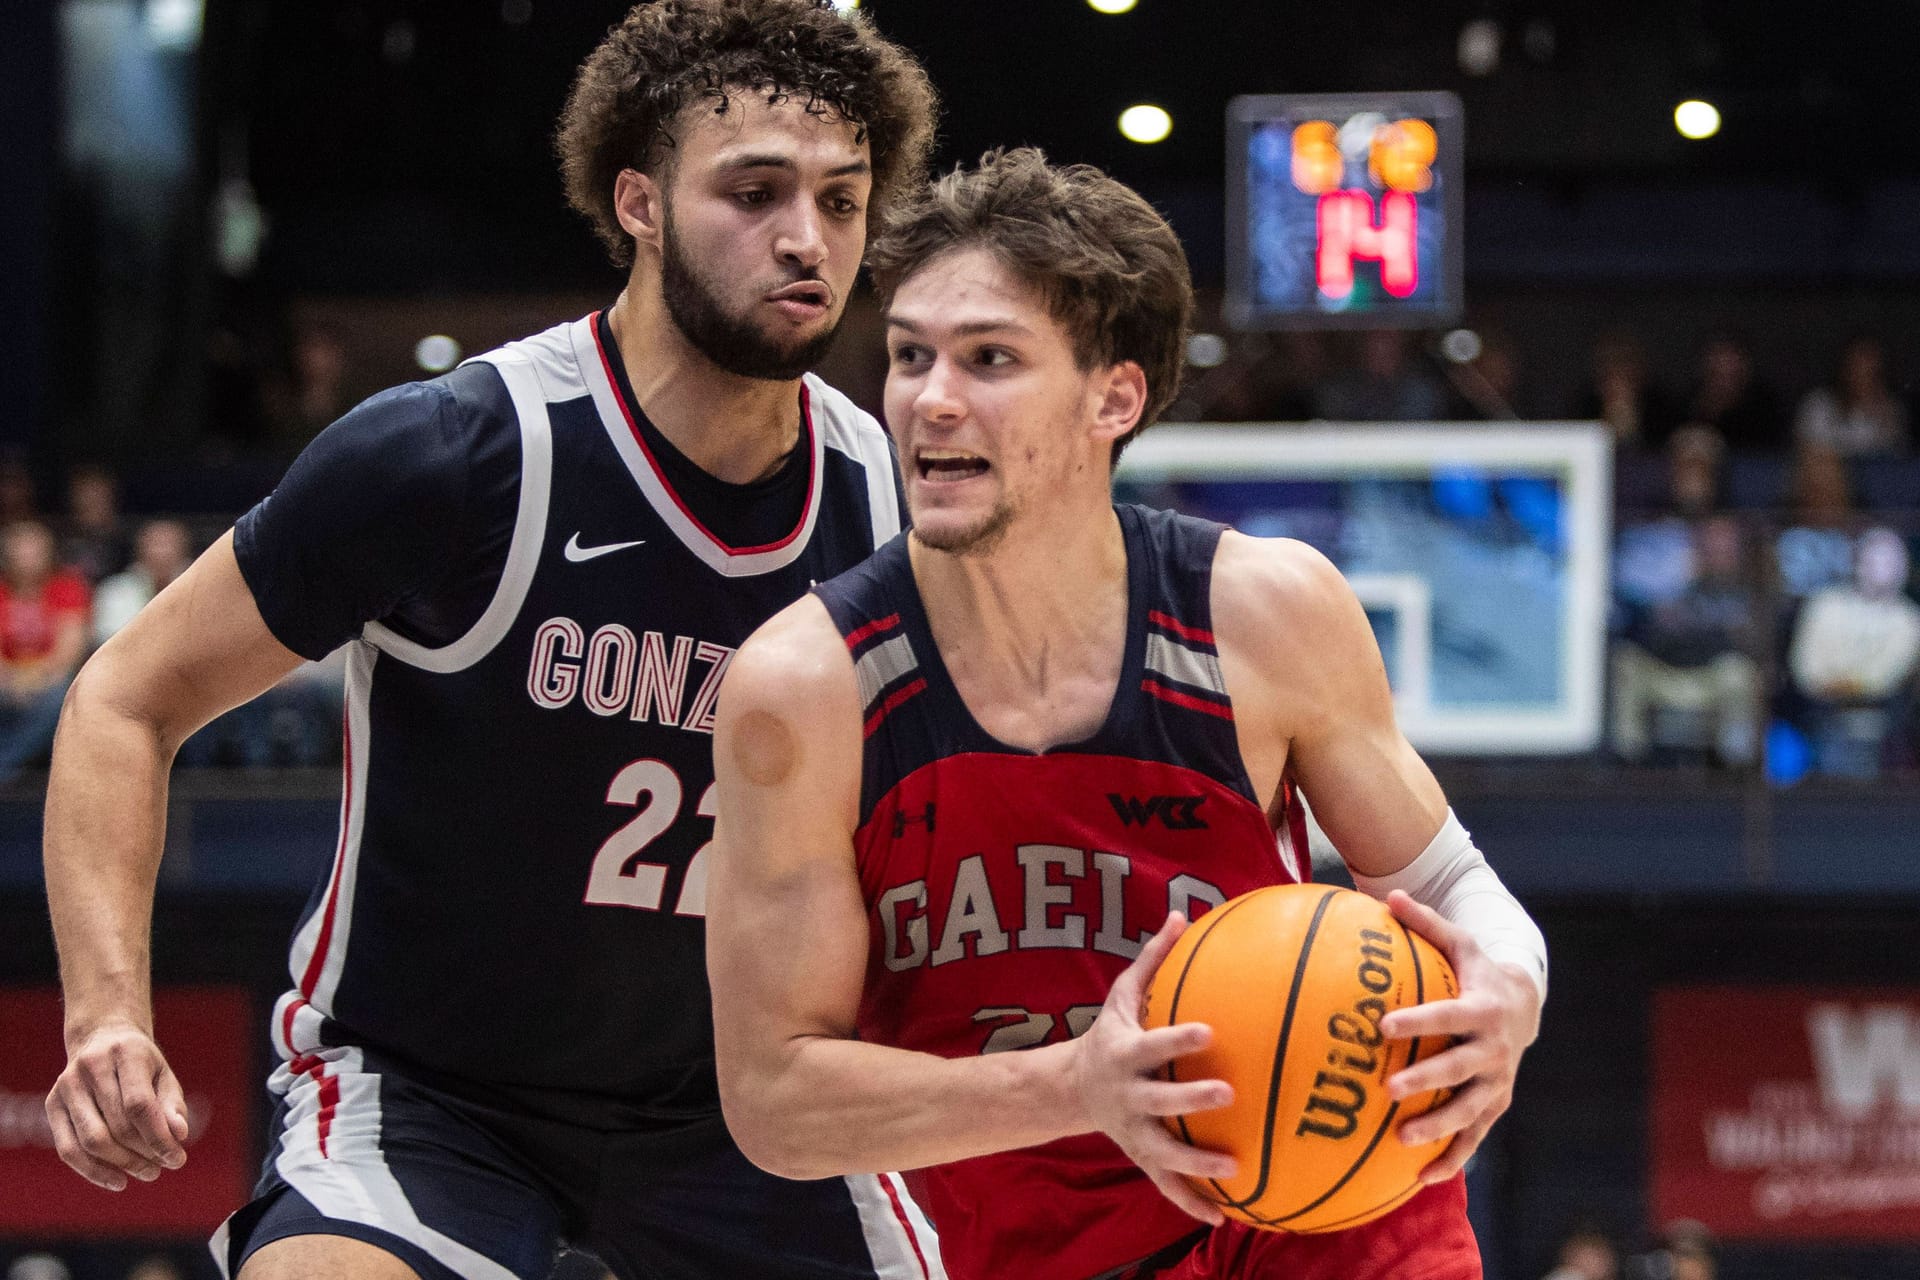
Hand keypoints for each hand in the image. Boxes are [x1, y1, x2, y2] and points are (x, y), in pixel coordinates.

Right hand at [46, 1020, 190, 1190]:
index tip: (177, 1158)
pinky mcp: (51, 1104)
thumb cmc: (140, 1063)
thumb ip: (172, 1104)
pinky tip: (118, 1181)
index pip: (139, 1105)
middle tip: (163, 1168)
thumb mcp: (163, 1074)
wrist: (101, 1038)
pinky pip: (68, 1148)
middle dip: (144, 1153)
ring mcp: (66, 1086)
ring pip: (92, 1141)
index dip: (158, 1137)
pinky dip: (93, 1171)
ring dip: (122, 1164)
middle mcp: (90, 1067)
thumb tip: (179, 1136)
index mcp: (125, 1053)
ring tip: (148, 1173)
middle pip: (117, 1125)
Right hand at [1068, 912, 1237, 1224]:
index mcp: (1124, 1054)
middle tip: (1227, 1093)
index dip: (1177, 1039)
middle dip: (1189, 1100)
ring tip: (1234, 1168)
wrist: (1070, 1089)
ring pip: (1163, 1152)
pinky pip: (1166, 1185)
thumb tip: (1180, 914)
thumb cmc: (1111, 1034)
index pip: (1152, 1044)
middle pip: (1157, 1100)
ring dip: (1196, 1163)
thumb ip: (1153, 960)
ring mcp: (1132, 1130)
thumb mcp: (1121, 995)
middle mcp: (1126, 1096)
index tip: (1209, 1031)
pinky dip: (1191, 1202)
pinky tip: (1224, 1215)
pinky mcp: (1140, 1157)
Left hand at [1378, 890, 1541, 1184]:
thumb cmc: (1476, 971)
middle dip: (1425, 1080)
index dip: (1418, 1021)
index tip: (1384, 1026)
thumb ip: (1425, 923)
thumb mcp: (1459, 943)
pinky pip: (1473, 1137)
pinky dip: (1451, 1158)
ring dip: (1437, 1127)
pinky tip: (1420, 1178)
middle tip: (1388, 1088)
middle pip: (1458, 1069)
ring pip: (1468, 1111)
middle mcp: (1493, 1050)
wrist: (1525, 1005)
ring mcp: (1496, 1082)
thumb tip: (1387, 894)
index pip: (1447, 1016)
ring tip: (1400, 1141)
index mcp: (1481, 1009)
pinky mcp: (1494, 1106)